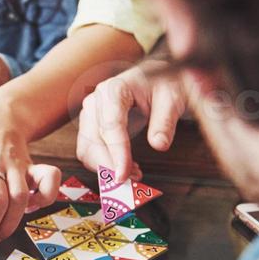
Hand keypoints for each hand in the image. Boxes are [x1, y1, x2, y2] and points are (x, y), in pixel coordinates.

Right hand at [76, 62, 184, 182]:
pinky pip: (90, 150)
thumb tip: (159, 144)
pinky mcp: (91, 125)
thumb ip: (165, 121)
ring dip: (106, 167)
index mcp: (114, 89)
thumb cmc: (162, 85)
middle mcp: (96, 101)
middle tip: (133, 180)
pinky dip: (104, 164)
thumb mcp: (172, 99)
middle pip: (92, 141)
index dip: (116, 153)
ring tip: (133, 173)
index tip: (124, 175)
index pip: (110, 126)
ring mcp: (90, 113)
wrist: (154, 78)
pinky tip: (125, 167)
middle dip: (110, 166)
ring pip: (86, 150)